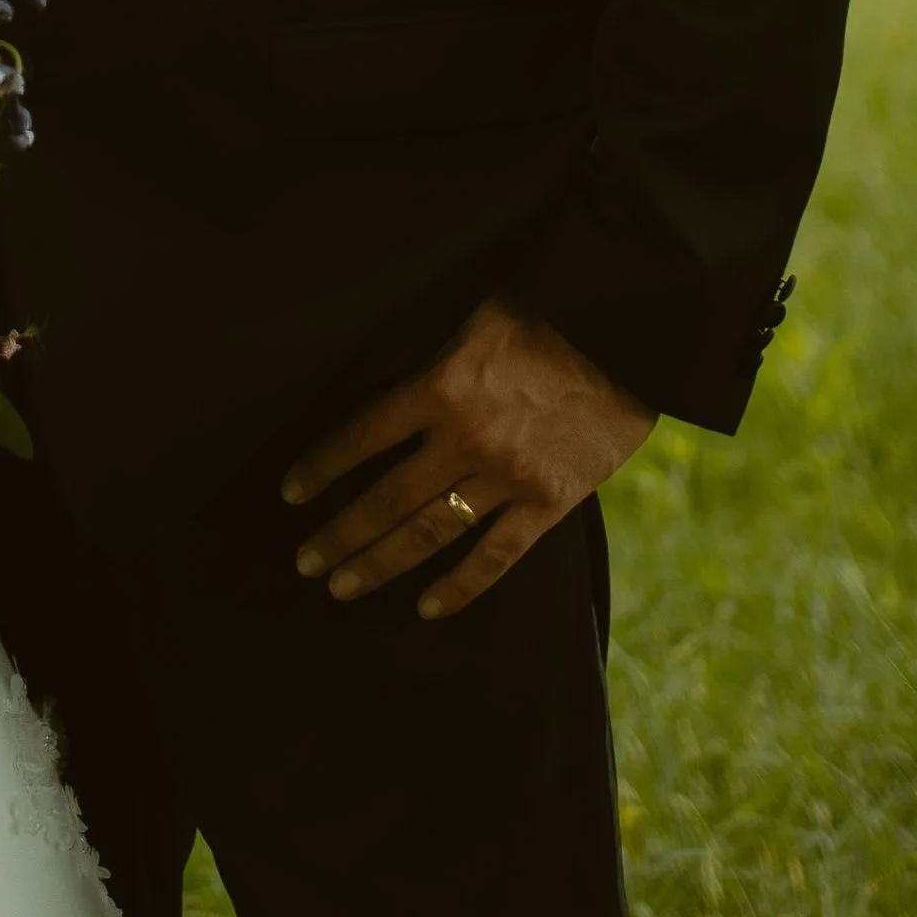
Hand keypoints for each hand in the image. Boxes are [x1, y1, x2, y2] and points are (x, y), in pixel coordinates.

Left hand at [281, 298, 653, 620]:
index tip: (289, 494)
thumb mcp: (473, 316)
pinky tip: (426, 608)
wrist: (627, 331)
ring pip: (429, 532)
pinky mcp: (549, 501)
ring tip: (342, 587)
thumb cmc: (548, 308)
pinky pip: (497, 556)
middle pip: (385, 497)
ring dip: (380, 563)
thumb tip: (387, 381)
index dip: (320, 467)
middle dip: (339, 534)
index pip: (361, 435)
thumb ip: (433, 357)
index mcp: (439, 385)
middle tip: (303, 563)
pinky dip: (460, 587)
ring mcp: (506, 475)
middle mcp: (464, 438)